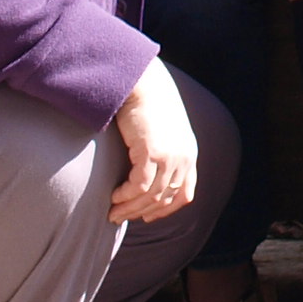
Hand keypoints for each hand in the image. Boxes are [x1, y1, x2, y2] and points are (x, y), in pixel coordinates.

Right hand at [107, 58, 198, 222]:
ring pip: (151, 196)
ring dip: (130, 208)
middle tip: (120, 217)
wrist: (143, 84)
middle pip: (164, 199)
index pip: (184, 193)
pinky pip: (139, 186)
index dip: (165, 210)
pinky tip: (113, 196)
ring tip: (113, 213)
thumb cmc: (148, 105)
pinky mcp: (152, 152)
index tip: (147, 216)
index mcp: (189, 154)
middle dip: (141, 212)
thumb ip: (163, 153)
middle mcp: (184, 158)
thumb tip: (148, 175)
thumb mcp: (163, 132)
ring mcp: (170, 156)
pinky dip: (126, 195)